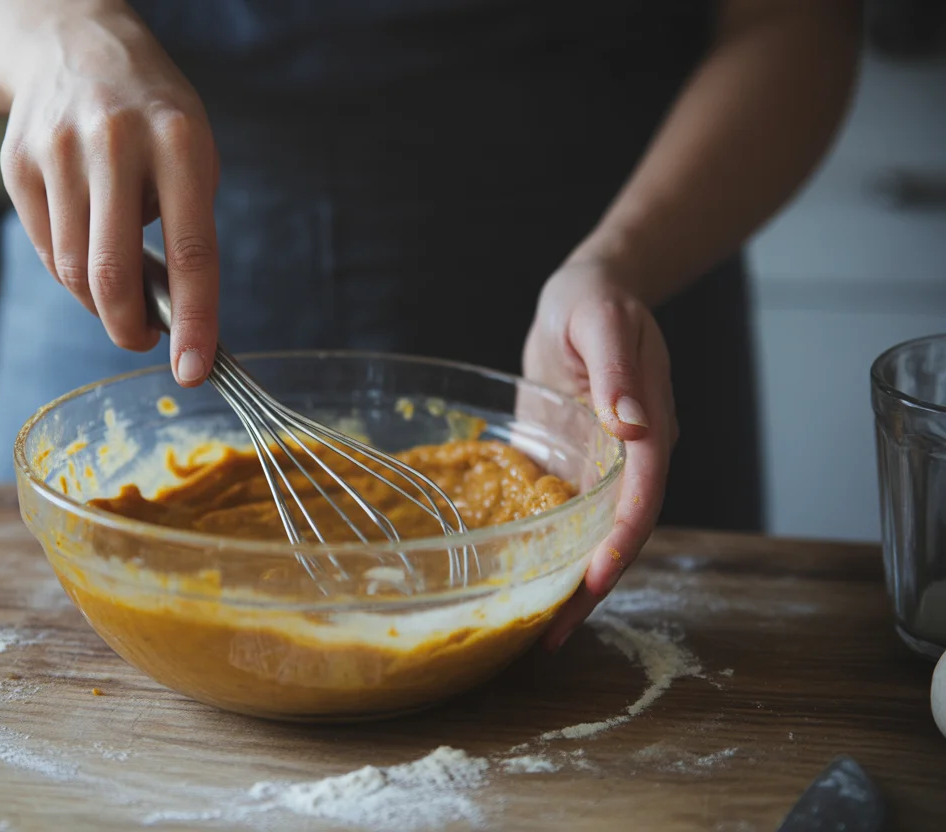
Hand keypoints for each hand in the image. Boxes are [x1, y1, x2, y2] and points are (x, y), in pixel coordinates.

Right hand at [0, 5, 219, 385]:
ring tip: (121, 288)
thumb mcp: (193, 153)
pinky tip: (88, 245)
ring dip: (101, 302)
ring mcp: (58, 151)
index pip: (191, 251)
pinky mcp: (17, 164)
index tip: (195, 370)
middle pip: (113, 273)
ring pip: (73, 271)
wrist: (71, 45)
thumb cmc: (151, 116)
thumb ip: (190, 228)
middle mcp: (115, 142)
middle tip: (145, 340)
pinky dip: (71, 270)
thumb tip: (175, 316)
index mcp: (179, 141)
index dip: (194, 320)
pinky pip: (47, 250)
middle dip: (130, 327)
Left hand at [521, 261, 678, 650]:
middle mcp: (631, 456)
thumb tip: (632, 425)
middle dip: (592, 586)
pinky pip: (565, 514)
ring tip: (536, 629)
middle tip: (552, 636)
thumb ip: (617, 373)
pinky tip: (519, 582)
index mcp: (649, 427)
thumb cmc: (596, 301)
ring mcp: (602, 464)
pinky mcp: (573, 462)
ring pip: (593, 534)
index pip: (641, 497)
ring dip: (570, 580)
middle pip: (621, 533)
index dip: (620, 543)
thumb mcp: (603, 324)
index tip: (594, 582)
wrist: (588, 293)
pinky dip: (549, 550)